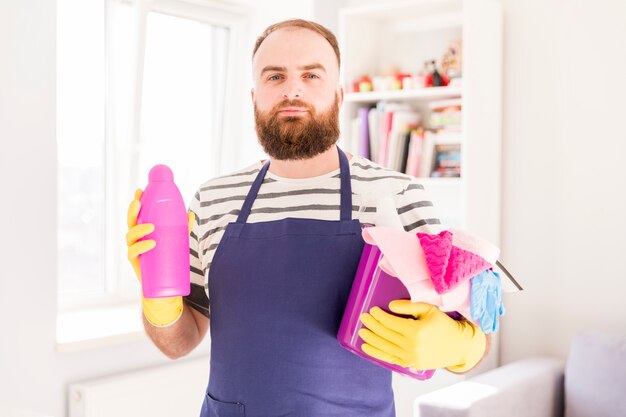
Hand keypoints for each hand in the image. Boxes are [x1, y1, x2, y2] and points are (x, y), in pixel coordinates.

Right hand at [126, 189, 194, 326]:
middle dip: (132, 211)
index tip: (140, 190)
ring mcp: (135, 251)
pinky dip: (141, 247)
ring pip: (130, 236)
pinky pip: (133, 253)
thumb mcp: (176, 242)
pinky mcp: (137, 263)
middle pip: (130, 222)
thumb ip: (182, 229)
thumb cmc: (166, 260)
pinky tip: (150, 243)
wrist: (163, 287)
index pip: (138, 214)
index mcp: (144, 231)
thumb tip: (191, 214)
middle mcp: (136, 239)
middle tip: (139, 203)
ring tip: (152, 227)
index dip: (137, 202)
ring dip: (138, 229)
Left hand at [359, 300, 485, 372]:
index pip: (390, 322)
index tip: (372, 310)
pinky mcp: (409, 364)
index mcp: (416, 330)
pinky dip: (376, 352)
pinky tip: (366, 347)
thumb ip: (409, 306)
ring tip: (362, 331)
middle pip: (385, 333)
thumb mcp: (429, 309)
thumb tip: (390, 306)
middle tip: (363, 318)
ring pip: (384, 346)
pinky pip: (389, 358)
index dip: (379, 316)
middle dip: (372, 325)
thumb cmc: (443, 325)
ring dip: (371, 338)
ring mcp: (409, 357)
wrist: (457, 346)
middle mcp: (411, 345)